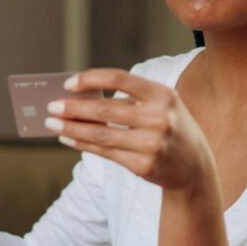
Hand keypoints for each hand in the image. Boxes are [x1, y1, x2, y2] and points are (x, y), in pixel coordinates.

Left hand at [44, 69, 216, 194]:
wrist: (195, 167)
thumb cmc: (170, 127)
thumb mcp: (161, 105)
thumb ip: (129, 99)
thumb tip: (81, 98)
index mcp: (163, 94)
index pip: (120, 78)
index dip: (92, 78)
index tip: (68, 83)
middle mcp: (159, 118)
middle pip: (106, 109)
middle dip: (74, 108)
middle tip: (51, 107)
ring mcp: (152, 144)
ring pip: (101, 135)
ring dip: (72, 129)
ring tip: (53, 124)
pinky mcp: (143, 165)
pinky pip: (106, 153)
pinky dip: (83, 145)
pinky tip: (69, 139)